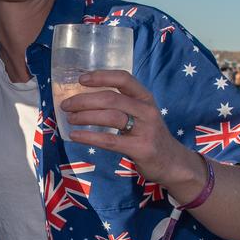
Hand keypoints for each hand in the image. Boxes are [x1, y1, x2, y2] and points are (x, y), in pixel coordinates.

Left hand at [60, 70, 196, 187]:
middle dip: (85, 100)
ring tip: (70, 118)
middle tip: (66, 105)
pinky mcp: (140, 148)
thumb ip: (121, 105)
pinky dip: (89, 137)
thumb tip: (84, 98)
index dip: (101, 76)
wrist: (172, 162)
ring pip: (111, 117)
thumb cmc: (149, 135)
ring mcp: (145, 129)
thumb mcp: (141, 114)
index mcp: (145, 98)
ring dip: (85, 116)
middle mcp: (146, 110)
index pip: (123, 79)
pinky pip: (110, 140)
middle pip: (112, 99)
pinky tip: (75, 135)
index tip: (81, 79)